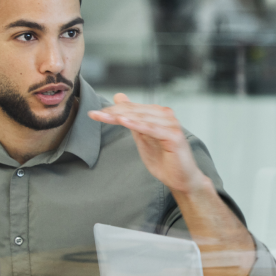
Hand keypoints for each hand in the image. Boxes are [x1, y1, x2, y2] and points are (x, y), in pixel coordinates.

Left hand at [88, 94, 209, 193]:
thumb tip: (119, 97)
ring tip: (105, 116)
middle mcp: (166, 115)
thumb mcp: (142, 136)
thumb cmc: (164, 159)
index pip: (131, 108)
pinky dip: (137, 124)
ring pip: (141, 118)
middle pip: (135, 111)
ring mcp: (171, 124)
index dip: (112, 110)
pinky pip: (152, 129)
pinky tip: (123, 121)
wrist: (181, 179)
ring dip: (122, 117)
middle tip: (95, 114)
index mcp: (158, 113)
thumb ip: (131, 118)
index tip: (94, 113)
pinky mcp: (174, 136)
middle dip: (113, 112)